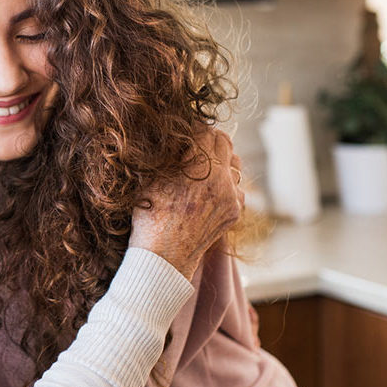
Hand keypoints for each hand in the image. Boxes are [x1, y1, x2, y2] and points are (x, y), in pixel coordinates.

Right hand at [129, 128, 243, 278]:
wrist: (162, 256)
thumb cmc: (150, 216)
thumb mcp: (152, 178)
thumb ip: (171, 154)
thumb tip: (177, 138)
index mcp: (200, 166)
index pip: (207, 132)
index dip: (195, 129)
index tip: (187, 132)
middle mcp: (221, 178)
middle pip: (225, 144)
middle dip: (211, 141)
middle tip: (196, 145)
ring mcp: (231, 196)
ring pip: (234, 165)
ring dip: (221, 162)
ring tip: (203, 168)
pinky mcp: (234, 211)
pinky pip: (236, 187)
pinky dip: (226, 185)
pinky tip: (209, 191)